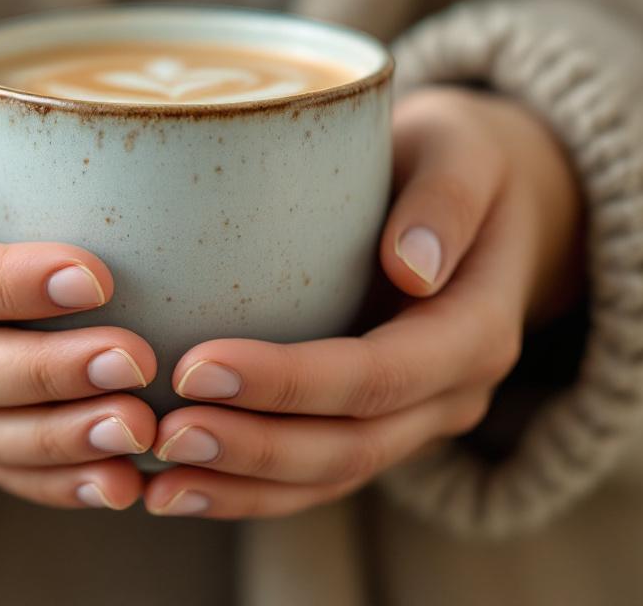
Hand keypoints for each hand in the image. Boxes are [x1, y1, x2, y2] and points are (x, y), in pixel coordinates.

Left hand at [143, 88, 583, 517]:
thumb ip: (447, 197)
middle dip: (254, 448)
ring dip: (241, 488)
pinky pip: (313, 479)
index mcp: (478, 330)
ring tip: (157, 483)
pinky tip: (172, 490)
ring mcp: (416, 421)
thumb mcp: (463, 149)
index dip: (292, 382)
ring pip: (330, 479)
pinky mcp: (375, 427)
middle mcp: (452, 393)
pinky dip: (245, 492)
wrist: (484, 201)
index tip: (199, 364)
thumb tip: (412, 267)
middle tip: (163, 433)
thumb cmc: (456, 157)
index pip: (381, 374)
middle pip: (353, 445)